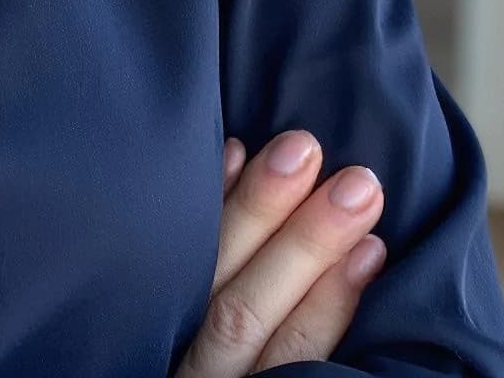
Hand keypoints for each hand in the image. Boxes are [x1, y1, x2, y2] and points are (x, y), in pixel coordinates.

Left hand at [171, 131, 388, 376]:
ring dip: (258, 207)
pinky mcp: (126, 311)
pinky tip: (232, 152)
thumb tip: (361, 262)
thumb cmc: (243, 362)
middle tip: (359, 182)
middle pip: (247, 309)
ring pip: (205, 276)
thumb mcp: (272, 373)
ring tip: (302, 149)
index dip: (335, 303)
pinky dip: (200, 205)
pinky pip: (156, 257)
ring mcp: (161, 339)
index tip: (377, 246)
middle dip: (307, 243)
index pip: (293, 357)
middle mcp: (201, 374)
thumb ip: (299, 342)